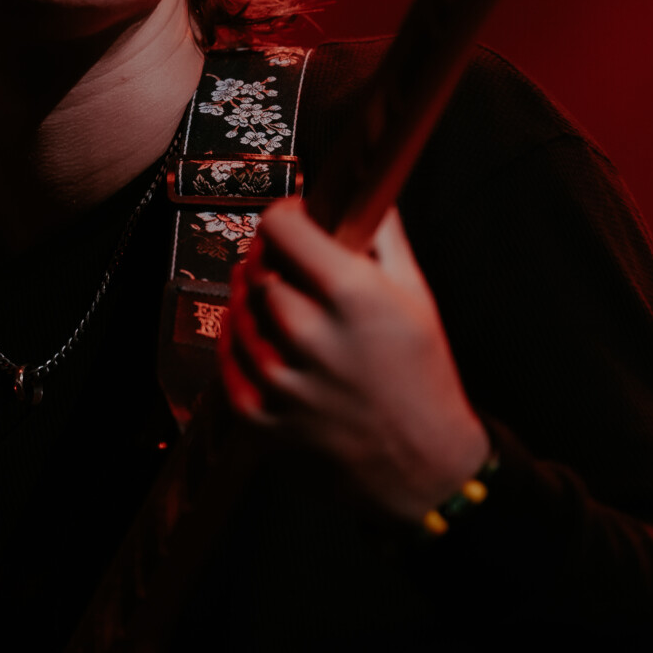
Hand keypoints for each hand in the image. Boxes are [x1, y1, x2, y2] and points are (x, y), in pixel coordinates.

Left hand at [219, 199, 490, 521]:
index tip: (294, 221)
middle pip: (258, 270)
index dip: (284, 217)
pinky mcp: (262, 421)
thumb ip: (383, 234)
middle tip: (287, 266)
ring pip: (237, 314)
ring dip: (250, 302)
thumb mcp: (416, 294)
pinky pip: (228, 366)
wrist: (424, 467)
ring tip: (277, 305)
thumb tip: (364, 186)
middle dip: (270, 261)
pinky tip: (260, 341)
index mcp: (352, 294)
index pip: (280, 227)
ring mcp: (282, 381)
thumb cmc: (423, 374)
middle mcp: (311, 334)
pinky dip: (238, 347)